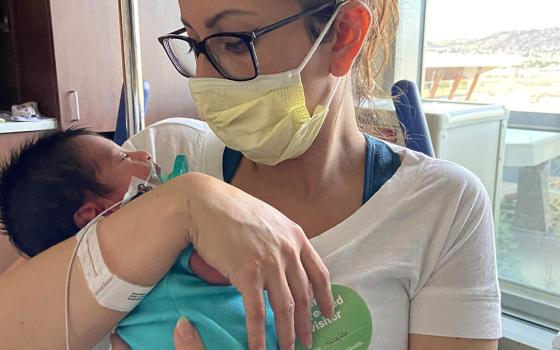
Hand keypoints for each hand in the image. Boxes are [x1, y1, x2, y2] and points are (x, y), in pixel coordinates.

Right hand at [179, 173, 333, 349]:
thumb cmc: (230, 208)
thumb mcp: (266, 219)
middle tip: (307, 341)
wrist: (203, 203)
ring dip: (287, 334)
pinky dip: (259, 334)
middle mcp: (288, 250)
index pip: (319, 273)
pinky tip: (258, 348)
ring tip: (286, 349)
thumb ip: (279, 239)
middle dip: (306, 323)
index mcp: (295, 236)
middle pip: (304, 295)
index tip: (327, 314)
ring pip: (285, 308)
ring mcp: (270, 262)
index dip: (325, 297)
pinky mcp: (248, 273)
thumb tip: (280, 258)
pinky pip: (257, 312)